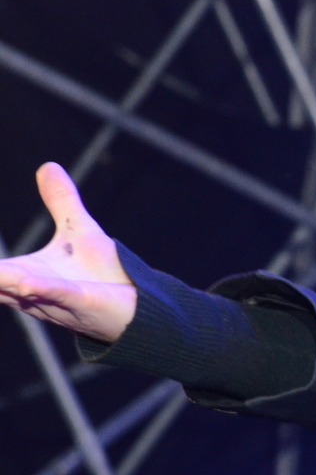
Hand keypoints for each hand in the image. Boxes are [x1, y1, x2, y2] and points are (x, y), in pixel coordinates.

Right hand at [0, 163, 136, 341]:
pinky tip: (27, 283)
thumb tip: (47, 165)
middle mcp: (30, 291)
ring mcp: (55, 299)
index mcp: (22, 276)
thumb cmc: (106, 277)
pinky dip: (41, 290)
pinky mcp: (83, 303)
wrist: (141, 308)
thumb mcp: (79, 231)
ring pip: (16, 292)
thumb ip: (60, 202)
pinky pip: (58, 297)